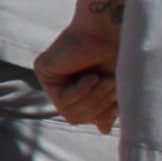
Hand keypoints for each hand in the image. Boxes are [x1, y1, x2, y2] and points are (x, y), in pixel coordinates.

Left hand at [35, 2, 122, 132]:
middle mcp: (59, 83)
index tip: (118, 102)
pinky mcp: (43, 69)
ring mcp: (49, 77)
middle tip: (111, 85)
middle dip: (98, 106)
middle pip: (73, 118)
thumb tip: (102, 130)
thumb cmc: (118, 55)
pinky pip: (61, 99)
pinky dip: (80, 91)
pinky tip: (89, 76)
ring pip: (66, 112)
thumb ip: (107, 109)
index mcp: (75, 88)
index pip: (82, 119)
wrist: (112, 30)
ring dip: (92, 99)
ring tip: (103, 79)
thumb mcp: (116, 88)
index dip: (102, 115)